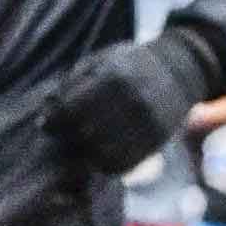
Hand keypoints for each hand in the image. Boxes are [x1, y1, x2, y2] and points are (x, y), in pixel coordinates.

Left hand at [50, 19, 216, 178]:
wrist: (179, 71)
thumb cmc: (129, 65)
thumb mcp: (100, 61)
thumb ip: (72, 83)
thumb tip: (46, 109)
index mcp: (115, 76)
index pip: (71, 109)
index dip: (53, 121)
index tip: (46, 124)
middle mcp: (133, 100)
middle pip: (85, 133)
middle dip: (68, 138)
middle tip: (64, 137)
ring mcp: (148, 122)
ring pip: (103, 153)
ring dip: (86, 155)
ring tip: (81, 146)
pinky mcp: (157, 140)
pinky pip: (124, 164)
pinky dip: (105, 165)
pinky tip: (99, 155)